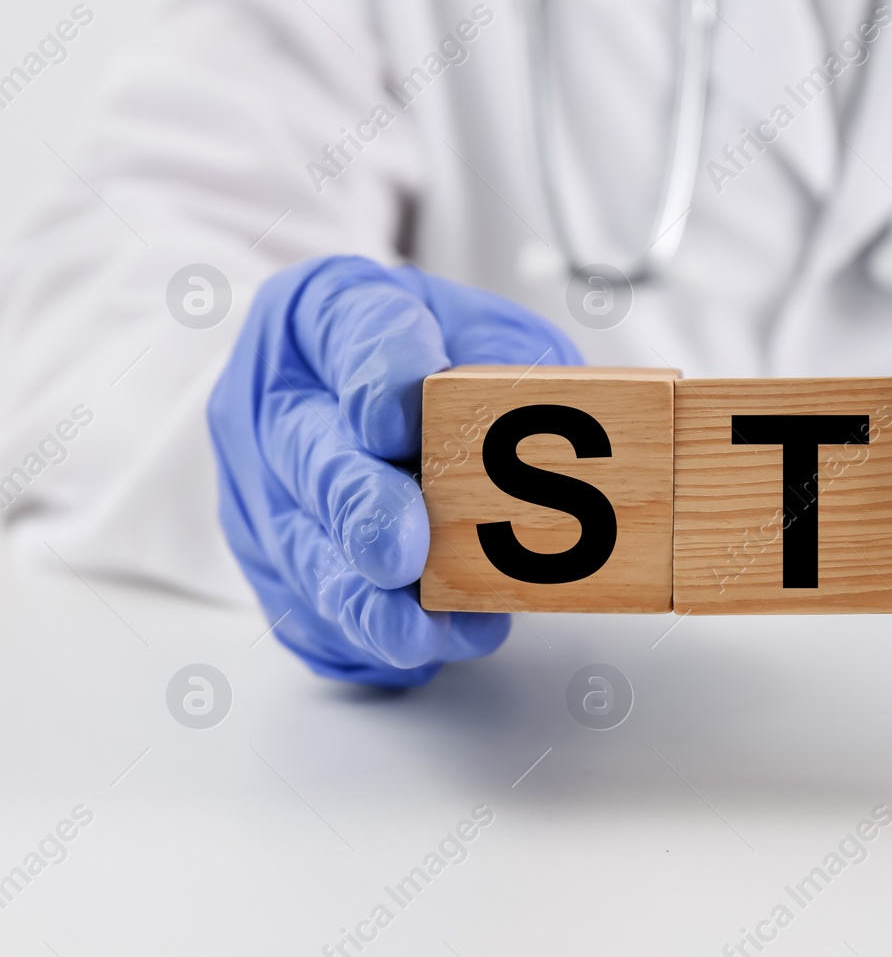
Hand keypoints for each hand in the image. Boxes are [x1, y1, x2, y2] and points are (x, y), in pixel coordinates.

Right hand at [208, 256, 582, 685]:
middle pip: (312, 456)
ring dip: (362, 600)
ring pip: (304, 550)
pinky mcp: (272, 560)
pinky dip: (366, 635)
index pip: (349, 329)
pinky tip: (419, 644)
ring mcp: (262, 486)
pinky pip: (309, 608)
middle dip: (360, 511)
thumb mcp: (487, 332)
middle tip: (403, 552)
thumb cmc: (430, 358)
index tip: (397, 418)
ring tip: (417, 630)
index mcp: (326, 313)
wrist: (357, 392)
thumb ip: (517, 365)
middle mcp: (279, 398)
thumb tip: (564, 420)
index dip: (373, 377)